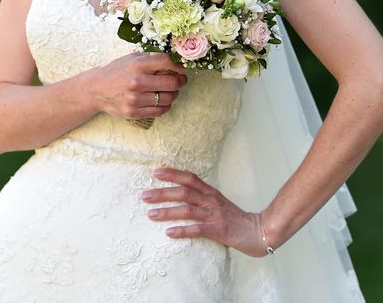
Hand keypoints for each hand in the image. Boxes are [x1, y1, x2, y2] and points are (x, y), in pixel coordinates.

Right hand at [91, 51, 188, 119]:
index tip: (183, 69)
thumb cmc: (117, 72)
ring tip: (171, 91)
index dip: (180, 66)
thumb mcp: (132, 58)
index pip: (167, 62)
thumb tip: (176, 60)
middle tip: (181, 80)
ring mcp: (134, 99)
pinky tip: (162, 101)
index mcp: (137, 64)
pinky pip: (159, 111)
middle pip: (172, 82)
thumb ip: (151, 58)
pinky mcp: (133, 112)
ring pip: (168, 98)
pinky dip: (165, 106)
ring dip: (174, 94)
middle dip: (181, 81)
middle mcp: (136, 81)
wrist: (97, 89)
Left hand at [141, 166, 270, 257]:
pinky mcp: (218, 230)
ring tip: (150, 214)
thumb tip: (179, 193)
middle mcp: (210, 201)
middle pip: (183, 192)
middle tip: (144, 195)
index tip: (155, 171)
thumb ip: (201, 197)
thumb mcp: (217, 202)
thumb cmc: (235, 218)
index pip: (189, 178)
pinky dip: (182, 230)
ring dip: (167, 211)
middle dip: (162, 193)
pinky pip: (197, 229)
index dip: (172, 173)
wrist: (259, 231)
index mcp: (210, 192)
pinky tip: (169, 233)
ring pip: (187, 210)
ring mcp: (214, 215)